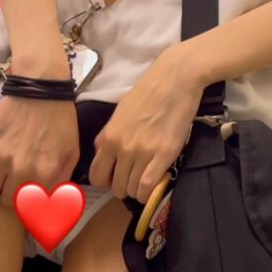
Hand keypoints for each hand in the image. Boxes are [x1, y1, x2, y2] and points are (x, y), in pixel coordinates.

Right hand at [0, 94, 79, 206]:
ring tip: (1, 170)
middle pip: (6, 201)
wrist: (41, 88)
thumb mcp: (72, 151)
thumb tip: (51, 202)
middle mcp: (22, 169)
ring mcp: (1, 156)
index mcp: (45, 174)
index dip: (29, 200)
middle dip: (11, 192)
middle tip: (15, 178)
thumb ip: (62, 180)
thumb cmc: (60, 119)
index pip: (30, 206)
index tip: (28, 193)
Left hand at [88, 46, 204, 203]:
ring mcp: (143, 153)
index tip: (115, 178)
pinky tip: (154, 184)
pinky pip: (148, 187)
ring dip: (138, 189)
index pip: (97, 176)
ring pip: (132, 190)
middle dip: (123, 187)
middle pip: (116, 187)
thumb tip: (103, 153)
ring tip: (146, 178)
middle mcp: (122, 148)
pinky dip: (149, 192)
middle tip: (133, 178)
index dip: (105, 182)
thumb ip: (109, 135)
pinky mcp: (164, 155)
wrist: (175, 79)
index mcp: (109, 137)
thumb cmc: (148, 91)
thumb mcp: (120, 112)